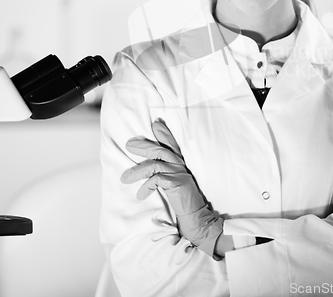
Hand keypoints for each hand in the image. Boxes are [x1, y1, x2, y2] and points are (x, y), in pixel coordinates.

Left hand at [121, 120, 223, 256]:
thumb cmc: (183, 205)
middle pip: (160, 150)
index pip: (172, 145)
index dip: (165, 134)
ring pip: (155, 163)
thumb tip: (148, 171)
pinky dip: (146, 186)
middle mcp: (181, 167)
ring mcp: (180, 175)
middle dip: (143, 146)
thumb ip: (164, 176)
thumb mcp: (173, 187)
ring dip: (137, 170)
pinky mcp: (178, 184)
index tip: (156, 123)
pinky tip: (140, 195)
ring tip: (124, 178)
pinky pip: (157, 179)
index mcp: (180, 166)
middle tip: (128, 145)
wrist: (197, 219)